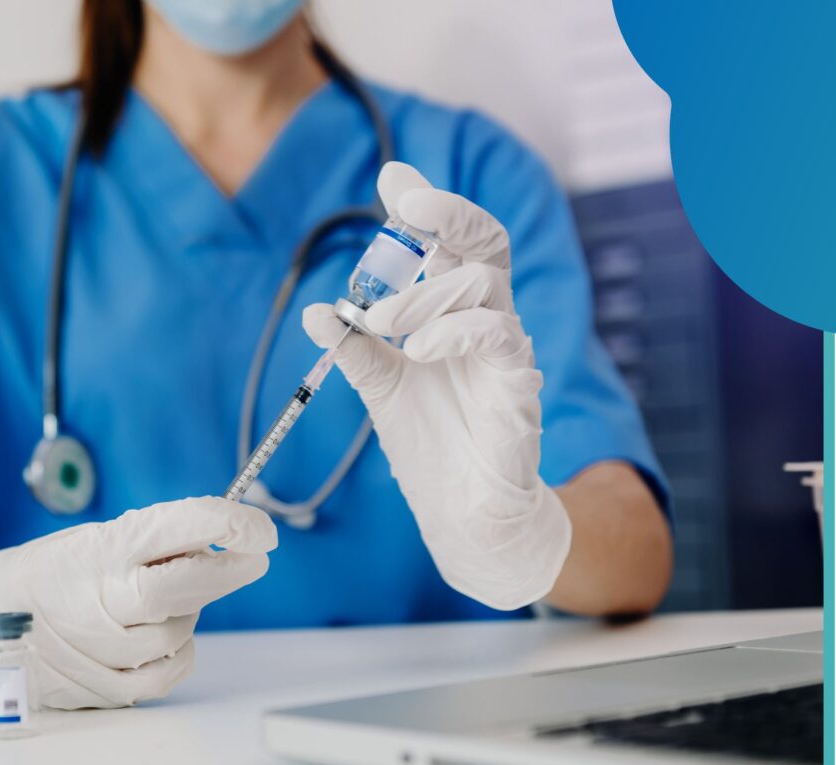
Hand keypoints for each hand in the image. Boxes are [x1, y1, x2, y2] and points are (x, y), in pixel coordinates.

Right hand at [0, 497, 274, 708]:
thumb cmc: (52, 574)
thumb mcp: (94, 540)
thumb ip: (154, 542)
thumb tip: (226, 535)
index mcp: (97, 550)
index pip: (174, 528)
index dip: (225, 524)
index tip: (258, 528)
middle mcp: (98, 598)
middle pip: (181, 588)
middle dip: (224, 571)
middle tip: (250, 556)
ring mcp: (99, 647)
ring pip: (178, 633)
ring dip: (188, 612)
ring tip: (163, 598)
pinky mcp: (102, 685)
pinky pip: (168, 672)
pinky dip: (180, 653)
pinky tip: (166, 635)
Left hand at [301, 161, 570, 610]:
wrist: (463, 515)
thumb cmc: (432, 444)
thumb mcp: (381, 387)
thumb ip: (357, 346)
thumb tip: (317, 310)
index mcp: (456, 312)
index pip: (451, 242)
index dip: (428, 204)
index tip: (393, 177)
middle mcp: (487, 320)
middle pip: (485, 242)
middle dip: (447, 213)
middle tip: (404, 208)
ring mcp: (506, 350)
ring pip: (485, 284)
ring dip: (425, 292)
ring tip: (381, 322)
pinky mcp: (517, 384)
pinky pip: (499, 335)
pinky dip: (454, 331)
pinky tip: (416, 350)